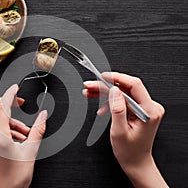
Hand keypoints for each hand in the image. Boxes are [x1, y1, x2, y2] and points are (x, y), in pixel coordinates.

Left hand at [0, 84, 46, 187]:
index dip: (9, 95)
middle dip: (6, 103)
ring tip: (25, 131)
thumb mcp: (30, 152)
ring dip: (8, 119)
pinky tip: (16, 136)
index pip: (1, 108)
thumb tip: (43, 116)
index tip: (15, 88)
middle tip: (19, 103)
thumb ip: (38, 130)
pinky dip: (4, 127)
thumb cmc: (14, 179)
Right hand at [83, 72, 167, 187]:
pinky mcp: (139, 110)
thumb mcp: (119, 131)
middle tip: (89, 86)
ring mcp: (145, 108)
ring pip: (122, 93)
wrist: (135, 162)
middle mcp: (150, 107)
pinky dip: (110, 101)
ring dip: (105, 93)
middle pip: (126, 88)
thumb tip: (114, 90)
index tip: (102, 76)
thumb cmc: (129, 151)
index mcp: (149, 111)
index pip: (134, 85)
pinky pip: (123, 100)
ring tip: (89, 93)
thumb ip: (117, 109)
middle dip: (106, 86)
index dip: (116, 78)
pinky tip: (101, 108)